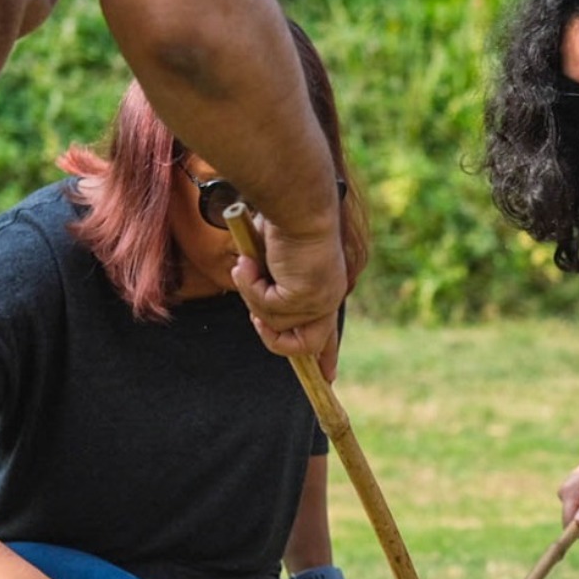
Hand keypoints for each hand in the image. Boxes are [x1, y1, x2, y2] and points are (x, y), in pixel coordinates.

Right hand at [231, 214, 346, 377]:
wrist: (294, 201)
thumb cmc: (281, 218)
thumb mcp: (274, 258)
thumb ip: (271, 283)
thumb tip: (258, 305)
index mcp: (326, 288)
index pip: (329, 333)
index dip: (327, 357)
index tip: (328, 377)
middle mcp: (328, 298)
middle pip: (303, 346)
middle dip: (271, 335)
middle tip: (254, 313)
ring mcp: (320, 300)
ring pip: (276, 326)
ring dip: (253, 298)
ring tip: (249, 265)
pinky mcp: (306, 297)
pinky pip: (266, 309)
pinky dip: (250, 285)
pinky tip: (251, 261)